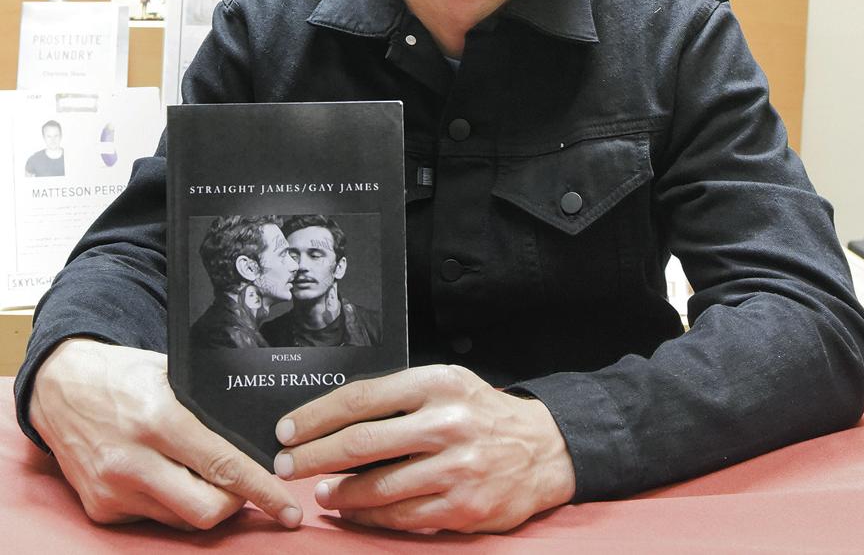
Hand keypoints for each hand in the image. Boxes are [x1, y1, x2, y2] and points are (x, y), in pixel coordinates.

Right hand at [29, 338, 302, 530]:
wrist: (61, 386)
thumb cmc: (124, 374)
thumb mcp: (171, 374)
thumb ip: (206, 406)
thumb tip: (255, 432)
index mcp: (159, 420)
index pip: (223, 465)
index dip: (261, 489)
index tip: (288, 507)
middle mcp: (134, 462)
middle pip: (206, 509)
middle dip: (237, 504)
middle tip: (250, 487)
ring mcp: (113, 490)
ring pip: (181, 519)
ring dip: (205, 503)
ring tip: (211, 477)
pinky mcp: (100, 508)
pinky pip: (153, 518)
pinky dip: (172, 503)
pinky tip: (172, 476)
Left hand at [273, 364, 575, 532]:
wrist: (541, 447)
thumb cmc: (480, 412)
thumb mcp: (445, 384)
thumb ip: (398, 397)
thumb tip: (335, 418)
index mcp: (436, 382)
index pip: (361, 397)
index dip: (317, 415)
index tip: (289, 429)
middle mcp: (446, 421)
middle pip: (361, 441)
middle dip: (314, 455)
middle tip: (288, 463)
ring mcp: (455, 467)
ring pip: (377, 485)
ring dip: (339, 491)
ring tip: (321, 492)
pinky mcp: (462, 506)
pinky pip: (401, 515)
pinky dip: (368, 516)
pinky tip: (352, 510)